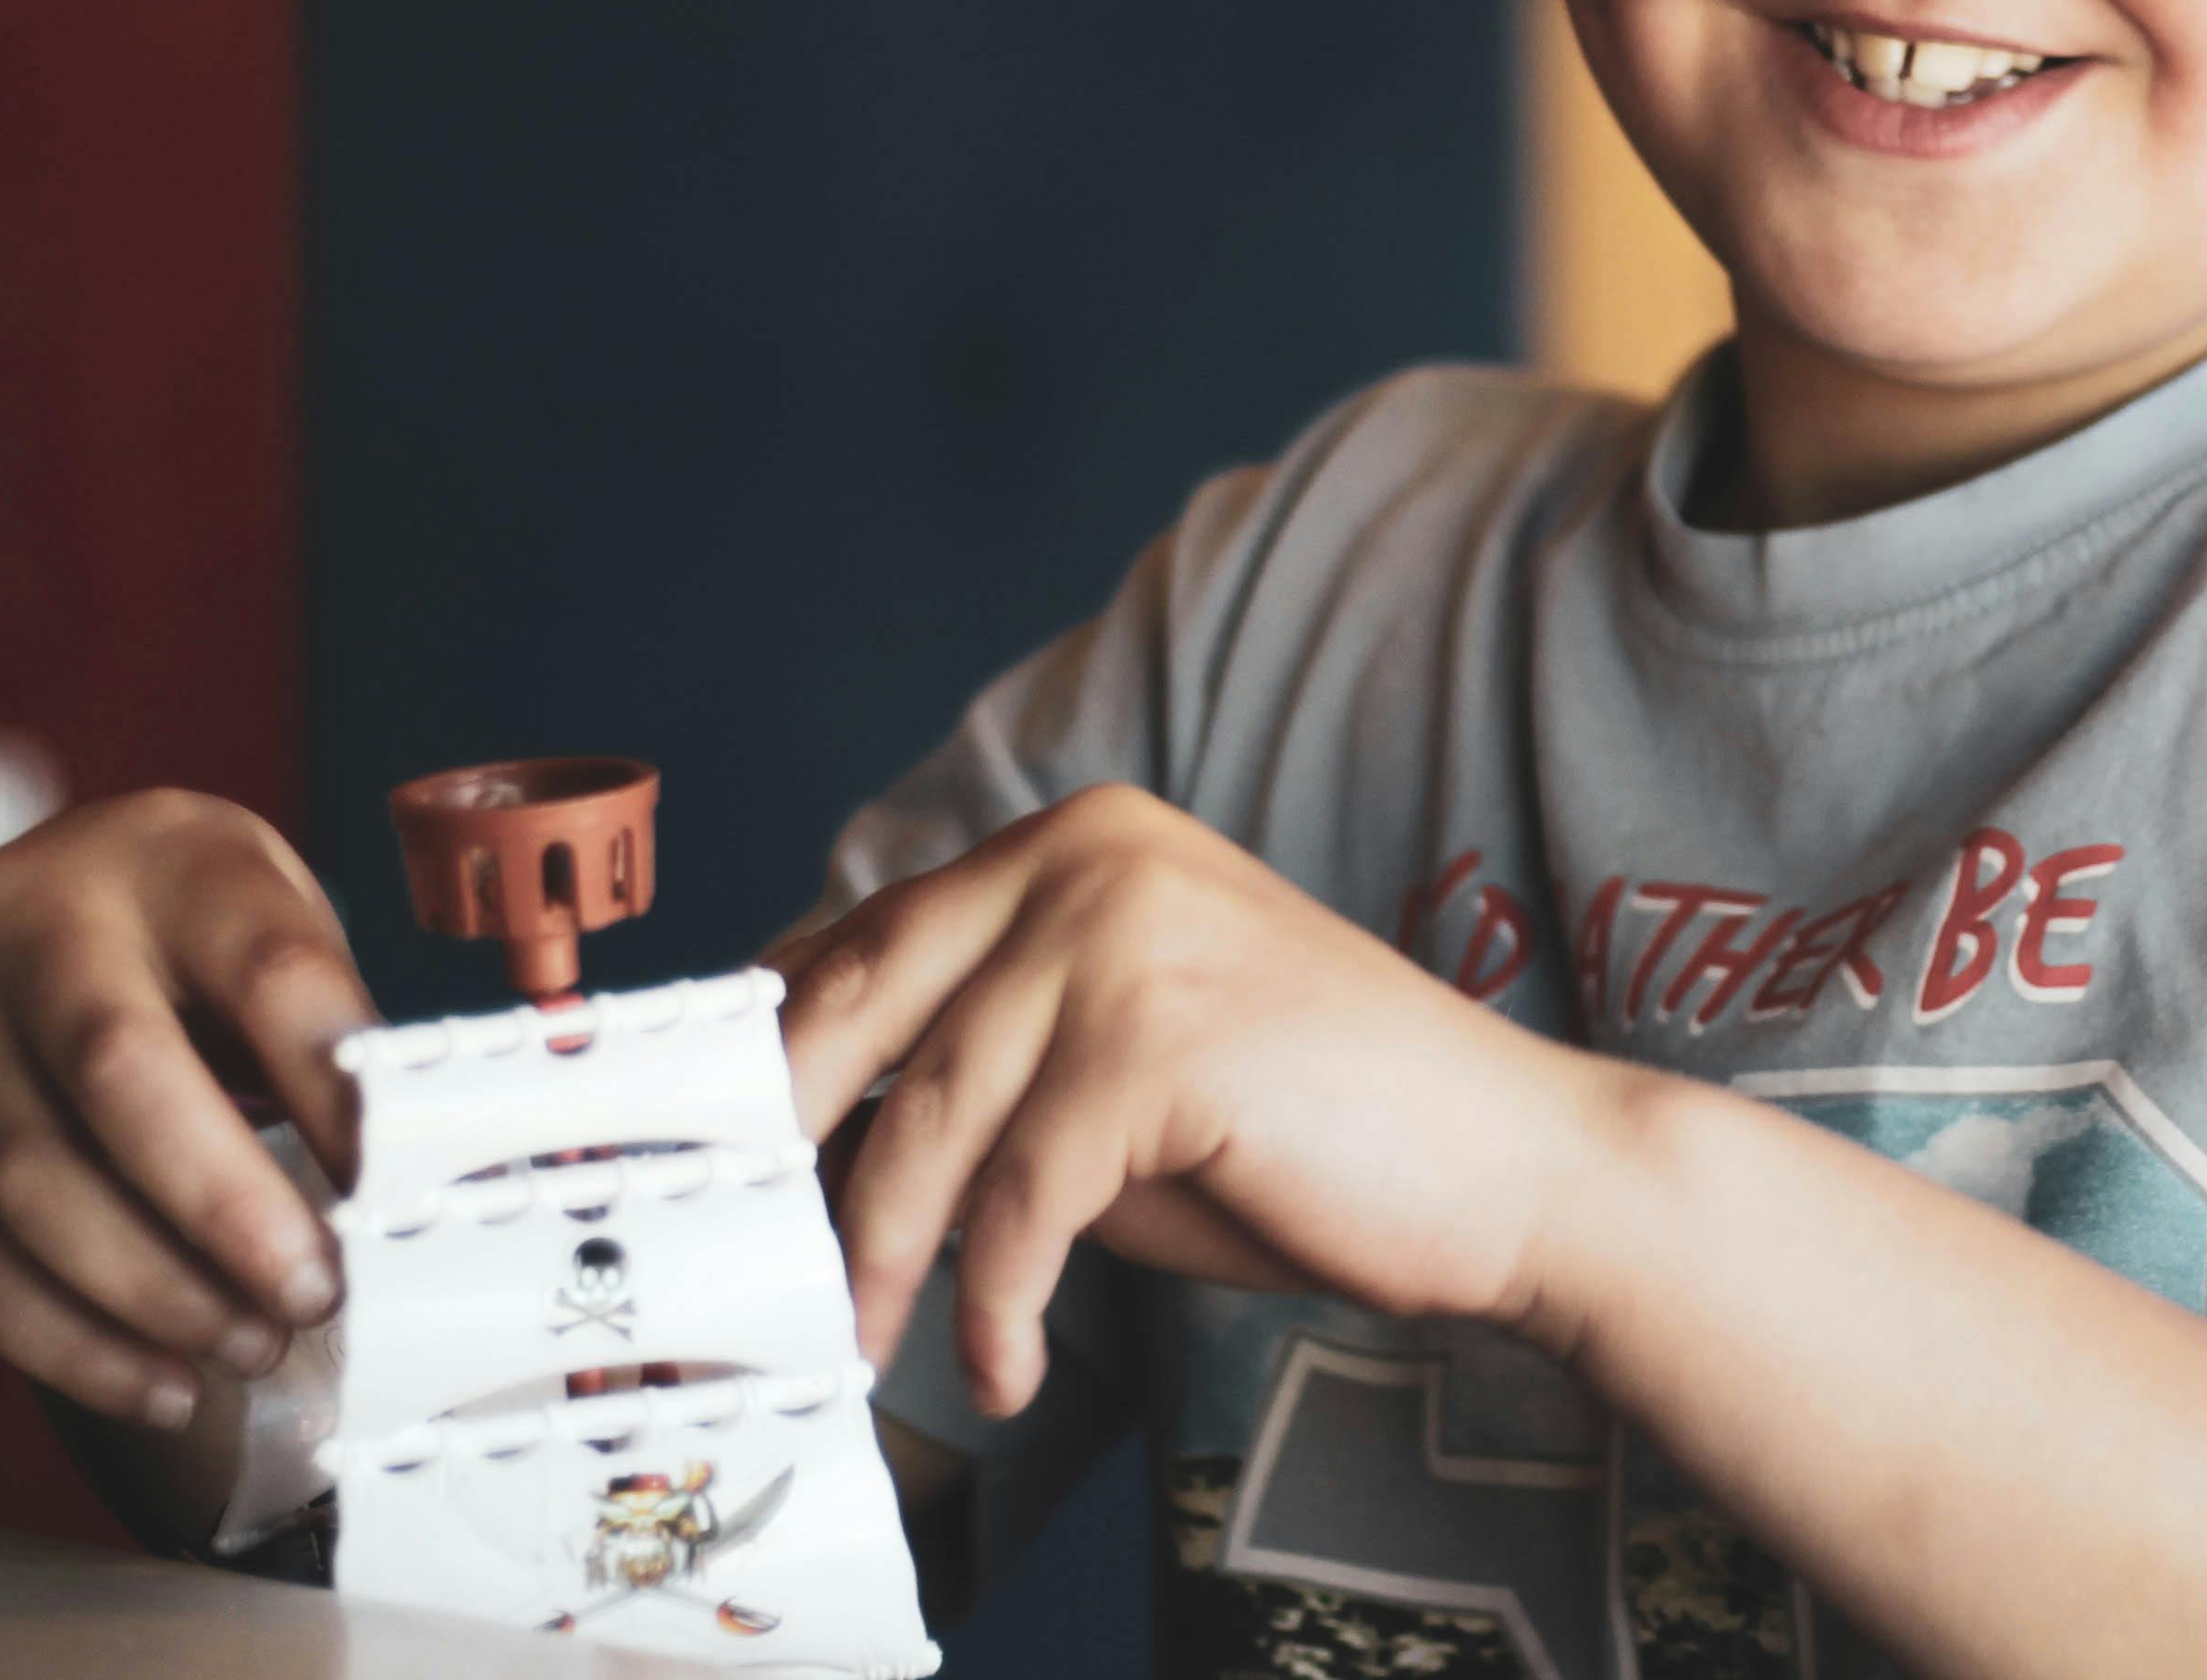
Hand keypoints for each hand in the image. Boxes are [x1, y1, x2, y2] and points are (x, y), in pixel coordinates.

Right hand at [0, 791, 378, 1428]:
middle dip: (222, 1203)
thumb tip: (414, 1180)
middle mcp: (30, 922)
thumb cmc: (198, 932)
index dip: (327, 1082)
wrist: (56, 894)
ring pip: (21, 1174)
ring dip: (146, 1290)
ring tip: (251, 1345)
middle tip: (313, 1291)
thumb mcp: (280, 928)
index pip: (263, 965)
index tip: (390, 1183)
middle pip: (116, 1065)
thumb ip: (333, 1037)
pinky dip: (63, 1339)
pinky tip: (160, 1381)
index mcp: (169, 859)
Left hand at [769, 786, 1621, 1419]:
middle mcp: (1091, 856)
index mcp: (1077, 838)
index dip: (764, 1056)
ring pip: (930, 1119)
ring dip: (885, 1263)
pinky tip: (1006, 1368)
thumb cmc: (1308, 1132)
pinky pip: (1025, 1200)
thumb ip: (981, 1067)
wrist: (1505, 1164)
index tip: (701, 1160)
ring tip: (873, 1351)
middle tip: (746, 1274)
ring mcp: (1129, 936)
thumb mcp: (1110, 1075)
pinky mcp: (1165, 1040)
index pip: (864, 937)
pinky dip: (997, 1305)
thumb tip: (801, 1137)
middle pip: (861, 1005)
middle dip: (781, 1153)